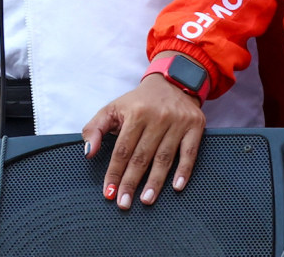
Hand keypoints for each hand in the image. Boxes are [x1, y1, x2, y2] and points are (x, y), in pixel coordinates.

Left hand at [82, 72, 206, 209]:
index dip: (115, 172)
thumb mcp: (112, 108)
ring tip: (146, 199)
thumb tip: (88, 152)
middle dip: (131, 182)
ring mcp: (179, 121)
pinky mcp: (195, 125)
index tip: (109, 192)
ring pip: (164, 157)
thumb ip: (94, 129)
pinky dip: (184, 170)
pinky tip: (177, 186)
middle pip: (142, 156)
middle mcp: (159, 117)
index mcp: (137, 113)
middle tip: (124, 203)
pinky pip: (190, 152)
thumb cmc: (139, 101)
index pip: (123, 150)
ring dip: (155, 182)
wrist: (173, 81)